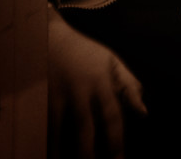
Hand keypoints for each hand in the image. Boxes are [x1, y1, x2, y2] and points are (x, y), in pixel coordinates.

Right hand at [47, 5, 146, 158]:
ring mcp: (55, 96)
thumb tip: (144, 113)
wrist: (48, 35)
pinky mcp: (36, 100)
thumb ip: (129, 86)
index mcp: (100, 82)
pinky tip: (44, 155)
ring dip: (61, 154)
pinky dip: (43, 145)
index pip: (111, 116)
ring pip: (57, 134)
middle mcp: (79, 90)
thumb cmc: (84, 52)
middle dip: (88, 155)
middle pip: (84, 130)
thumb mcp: (111, 62)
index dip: (115, 142)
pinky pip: (40, 129)